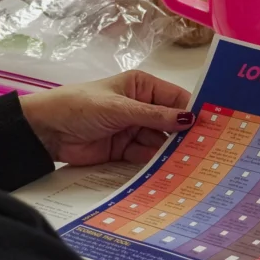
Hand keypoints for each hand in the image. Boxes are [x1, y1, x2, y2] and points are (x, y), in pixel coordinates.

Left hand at [19, 70, 192, 165]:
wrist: (46, 131)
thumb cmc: (80, 106)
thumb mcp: (119, 108)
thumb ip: (154, 116)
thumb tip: (189, 119)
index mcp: (142, 87)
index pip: (176, 98)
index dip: (193, 111)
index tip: (214, 126)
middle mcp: (142, 107)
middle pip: (171, 123)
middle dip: (185, 136)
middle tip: (208, 150)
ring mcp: (134, 130)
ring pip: (161, 142)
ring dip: (172, 153)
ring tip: (192, 165)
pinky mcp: (125, 151)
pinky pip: (146, 157)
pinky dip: (156, 164)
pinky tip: (170, 172)